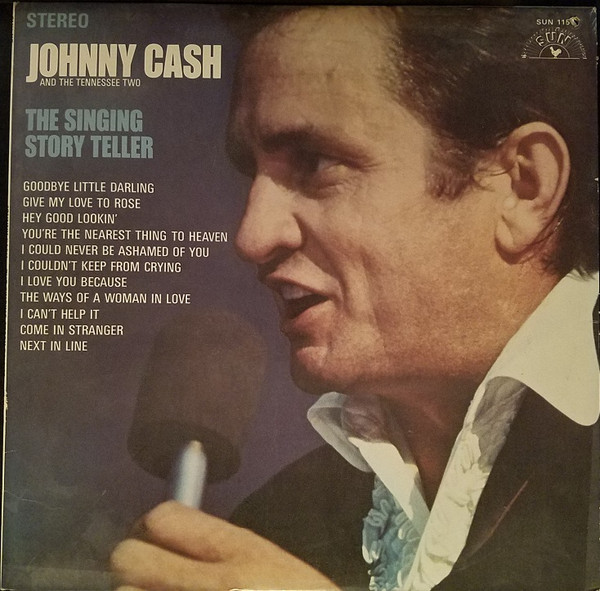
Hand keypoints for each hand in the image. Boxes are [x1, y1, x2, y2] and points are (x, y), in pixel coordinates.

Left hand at [110, 501, 338, 590]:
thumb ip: (228, 549)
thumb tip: (177, 535)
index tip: (157, 538)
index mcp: (241, 555)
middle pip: (128, 557)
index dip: (154, 526)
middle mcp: (209, 587)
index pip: (165, 518)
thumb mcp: (276, 569)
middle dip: (135, 564)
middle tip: (151, 576)